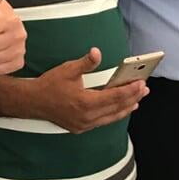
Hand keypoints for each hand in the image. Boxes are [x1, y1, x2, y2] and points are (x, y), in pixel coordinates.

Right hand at [29, 48, 145, 132]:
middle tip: (145, 89)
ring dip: (126, 108)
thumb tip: (97, 52)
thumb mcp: (68, 69)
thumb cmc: (50, 84)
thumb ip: (86, 62)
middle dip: (133, 98)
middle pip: (116, 108)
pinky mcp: (81, 127)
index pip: (115, 96)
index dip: (130, 90)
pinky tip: (120, 109)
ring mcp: (84, 124)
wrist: (33, 102)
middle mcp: (87, 117)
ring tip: (137, 100)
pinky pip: (103, 121)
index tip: (141, 84)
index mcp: (86, 102)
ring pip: (111, 117)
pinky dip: (114, 114)